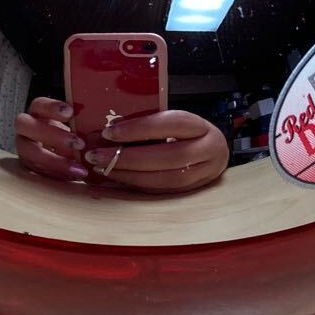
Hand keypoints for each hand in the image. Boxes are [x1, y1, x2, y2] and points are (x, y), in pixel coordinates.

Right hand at [14, 97, 89, 182]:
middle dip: (52, 134)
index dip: (51, 107)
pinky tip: (73, 175)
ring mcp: (24, 148)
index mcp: (38, 112)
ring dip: (54, 160)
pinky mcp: (28, 166)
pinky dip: (56, 173)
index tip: (70, 113)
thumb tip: (102, 123)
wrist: (61, 153)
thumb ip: (81, 121)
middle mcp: (26, 128)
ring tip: (77, 167)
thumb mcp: (75, 125)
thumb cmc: (70, 133)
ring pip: (29, 152)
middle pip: (26, 126)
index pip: (39, 104)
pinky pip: (37, 170)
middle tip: (78, 143)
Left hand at [85, 111, 229, 193]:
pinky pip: (161, 192)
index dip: (138, 128)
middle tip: (98, 156)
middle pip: (166, 157)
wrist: (216, 152)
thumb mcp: (175, 121)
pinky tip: (117, 179)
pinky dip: (136, 186)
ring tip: (103, 169)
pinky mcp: (193, 193)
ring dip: (129, 175)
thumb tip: (110, 130)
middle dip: (127, 158)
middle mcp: (209, 151)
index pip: (170, 124)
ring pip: (164, 179)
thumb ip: (150, 122)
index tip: (109, 132)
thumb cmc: (188, 132)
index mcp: (202, 127)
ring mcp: (204, 176)